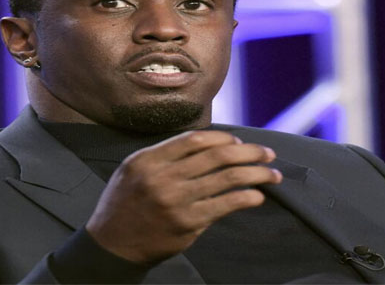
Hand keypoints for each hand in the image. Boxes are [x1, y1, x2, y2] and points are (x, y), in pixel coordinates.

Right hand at [85, 130, 281, 263]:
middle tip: (268, 153)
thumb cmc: (125, 204)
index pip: (195, 139)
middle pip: (217, 156)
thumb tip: (210, 145)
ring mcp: (176, 201)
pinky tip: (257, 196)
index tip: (239, 141)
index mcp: (148, 159)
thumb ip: (165, 156)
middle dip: (249, 152)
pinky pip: (225, 205)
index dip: (223, 138)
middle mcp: (162, 177)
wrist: (111, 245)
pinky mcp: (188, 223)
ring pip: (227, 178)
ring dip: (256, 174)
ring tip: (273, 174)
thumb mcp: (134, 170)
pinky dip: (246, 198)